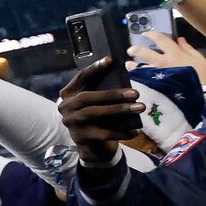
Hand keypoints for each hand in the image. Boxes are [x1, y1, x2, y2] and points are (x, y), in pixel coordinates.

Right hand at [57, 55, 141, 171]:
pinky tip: (135, 131)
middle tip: (135, 93)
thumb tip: (124, 71)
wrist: (90, 146)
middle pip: (87, 97)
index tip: (110, 60)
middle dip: (112, 94)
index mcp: (68, 94)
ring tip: (139, 108)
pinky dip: (121, 132)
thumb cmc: (97, 117)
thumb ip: (102, 90)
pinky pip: (103, 133)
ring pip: (95, 114)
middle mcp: (65, 107)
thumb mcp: (95, 102)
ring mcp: (71, 123)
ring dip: (119, 110)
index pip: (80, 78)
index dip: (94, 69)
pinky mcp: (81, 138)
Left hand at [129, 29, 205, 84]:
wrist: (203, 96)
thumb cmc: (203, 78)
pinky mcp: (153, 87)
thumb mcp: (200, 60)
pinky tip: (135, 78)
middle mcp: (162, 63)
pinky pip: (141, 81)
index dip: (152, 34)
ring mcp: (156, 76)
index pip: (160, 39)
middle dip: (135, 49)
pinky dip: (137, 78)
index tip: (145, 34)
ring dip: (132, 66)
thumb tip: (180, 39)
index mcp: (175, 54)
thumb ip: (188, 49)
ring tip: (129, 65)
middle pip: (143, 52)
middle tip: (131, 50)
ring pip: (138, 68)